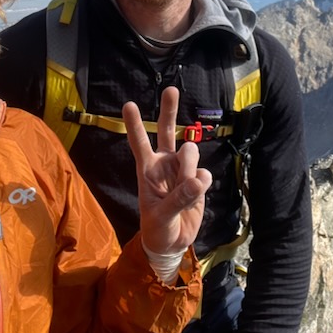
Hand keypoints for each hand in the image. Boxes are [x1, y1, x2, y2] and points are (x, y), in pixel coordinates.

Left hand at [126, 86, 212, 256]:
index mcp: (147, 170)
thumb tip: (198, 179)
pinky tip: (195, 197)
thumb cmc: (157, 228)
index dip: (134, 124)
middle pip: (167, 131)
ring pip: (190, 152)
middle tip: (170, 90)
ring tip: (186, 190)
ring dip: (189, 167)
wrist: (173, 243)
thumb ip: (178, 199)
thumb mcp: (161, 217)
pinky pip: (204, 173)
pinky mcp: (199, 178)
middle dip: (169, 110)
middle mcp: (164, 164)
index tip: (128, 105)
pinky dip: (202, 185)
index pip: (139, 143)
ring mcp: (182, 169)